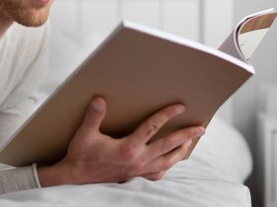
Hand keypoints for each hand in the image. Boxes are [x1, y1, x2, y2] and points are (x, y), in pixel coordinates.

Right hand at [37, 96, 204, 185]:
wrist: (76, 178)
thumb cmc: (81, 155)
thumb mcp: (84, 134)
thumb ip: (93, 116)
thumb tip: (100, 99)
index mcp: (128, 148)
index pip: (152, 128)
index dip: (167, 115)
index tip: (180, 107)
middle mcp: (137, 160)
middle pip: (168, 145)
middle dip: (186, 135)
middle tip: (200, 128)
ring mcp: (138, 170)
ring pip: (167, 161)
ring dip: (181, 151)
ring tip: (191, 142)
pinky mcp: (135, 176)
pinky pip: (157, 172)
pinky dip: (167, 166)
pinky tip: (170, 161)